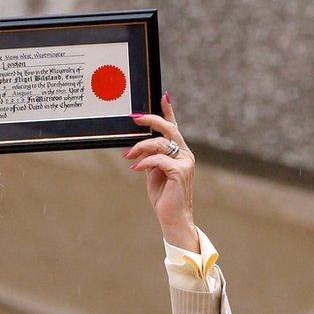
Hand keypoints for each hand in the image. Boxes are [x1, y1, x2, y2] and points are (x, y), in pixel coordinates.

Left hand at [124, 93, 197, 251]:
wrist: (172, 217)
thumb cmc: (163, 196)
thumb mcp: (153, 173)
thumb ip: (150, 158)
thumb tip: (139, 146)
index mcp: (180, 152)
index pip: (173, 128)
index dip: (168, 111)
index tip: (162, 96)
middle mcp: (185, 154)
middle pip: (169, 129)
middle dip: (151, 120)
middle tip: (134, 118)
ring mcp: (185, 162)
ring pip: (161, 144)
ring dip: (140, 147)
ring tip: (128, 155)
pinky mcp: (181, 172)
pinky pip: (159, 160)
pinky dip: (144, 162)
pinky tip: (135, 168)